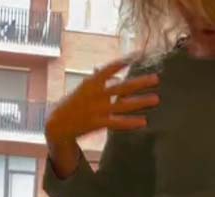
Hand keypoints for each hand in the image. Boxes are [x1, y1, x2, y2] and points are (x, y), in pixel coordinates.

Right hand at [45, 55, 159, 148]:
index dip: (124, 61)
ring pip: (123, 104)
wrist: (57, 124)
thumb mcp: (83, 88)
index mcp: (92, 82)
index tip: (139, 54)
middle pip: (123, 86)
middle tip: (156, 78)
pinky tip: (143, 122)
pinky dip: (130, 122)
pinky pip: (117, 123)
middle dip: (140, 82)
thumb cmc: (72, 104)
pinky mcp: (98, 124)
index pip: (110, 68)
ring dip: (141, 102)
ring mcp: (98, 109)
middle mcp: (96, 94)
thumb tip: (99, 68)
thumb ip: (95, 79)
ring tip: (156, 99)